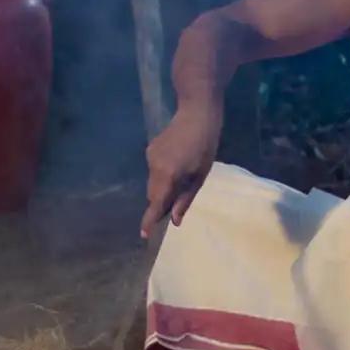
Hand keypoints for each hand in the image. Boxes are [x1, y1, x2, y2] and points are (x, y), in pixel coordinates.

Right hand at [140, 104, 222, 235]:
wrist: (196, 113)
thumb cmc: (205, 145)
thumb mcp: (200, 175)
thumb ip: (185, 199)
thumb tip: (175, 220)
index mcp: (168, 176)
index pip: (155, 203)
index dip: (149, 220)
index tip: (144, 235)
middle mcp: (154, 168)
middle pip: (153, 194)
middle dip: (160, 203)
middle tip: (175, 206)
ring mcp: (150, 157)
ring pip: (153, 182)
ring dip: (163, 187)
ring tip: (182, 178)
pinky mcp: (151, 149)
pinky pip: (154, 169)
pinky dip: (162, 174)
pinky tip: (178, 163)